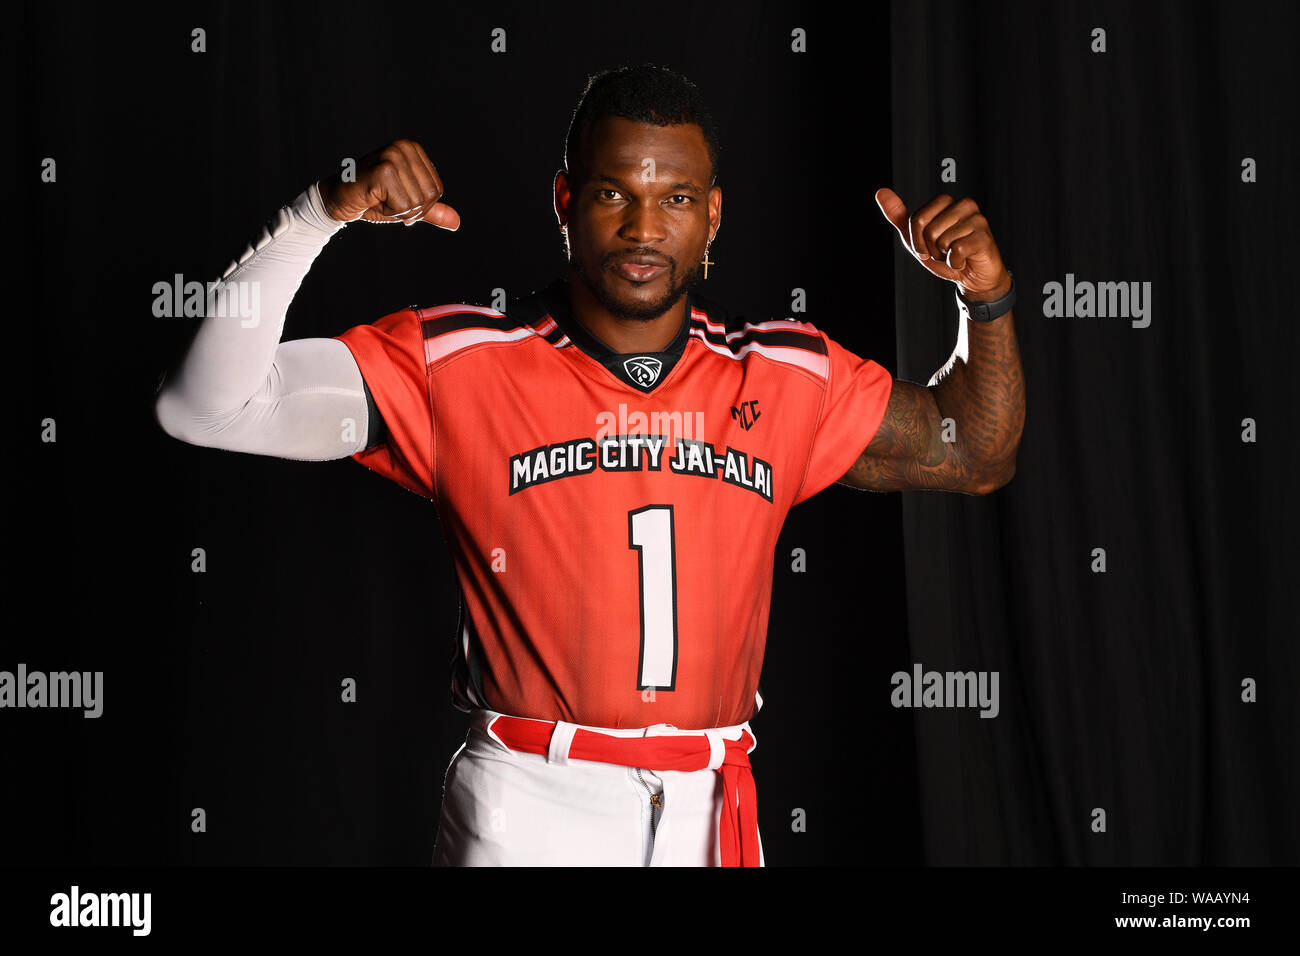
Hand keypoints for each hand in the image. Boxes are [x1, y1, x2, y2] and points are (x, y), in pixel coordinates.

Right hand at [319, 139, 459, 228]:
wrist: (338, 198)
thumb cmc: (371, 199)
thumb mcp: (407, 205)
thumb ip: (431, 210)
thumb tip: (456, 222)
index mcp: (413, 150)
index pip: (437, 190)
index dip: (421, 205)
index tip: (397, 198)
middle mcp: (404, 148)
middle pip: (430, 197)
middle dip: (410, 209)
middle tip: (387, 201)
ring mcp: (393, 157)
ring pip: (417, 203)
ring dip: (398, 211)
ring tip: (379, 198)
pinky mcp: (383, 171)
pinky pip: (403, 207)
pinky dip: (389, 212)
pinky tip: (373, 199)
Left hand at [875, 188, 1009, 298]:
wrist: (971, 276)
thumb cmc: (945, 255)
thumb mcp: (916, 237)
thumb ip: (899, 216)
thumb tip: (881, 192)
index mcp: (946, 202)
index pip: (917, 219)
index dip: (917, 240)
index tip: (928, 247)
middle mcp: (964, 205)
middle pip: (928, 230)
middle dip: (931, 248)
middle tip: (944, 251)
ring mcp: (977, 219)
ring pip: (942, 241)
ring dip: (944, 256)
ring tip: (956, 254)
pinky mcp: (984, 236)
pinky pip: (957, 251)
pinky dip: (955, 263)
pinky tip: (965, 260)